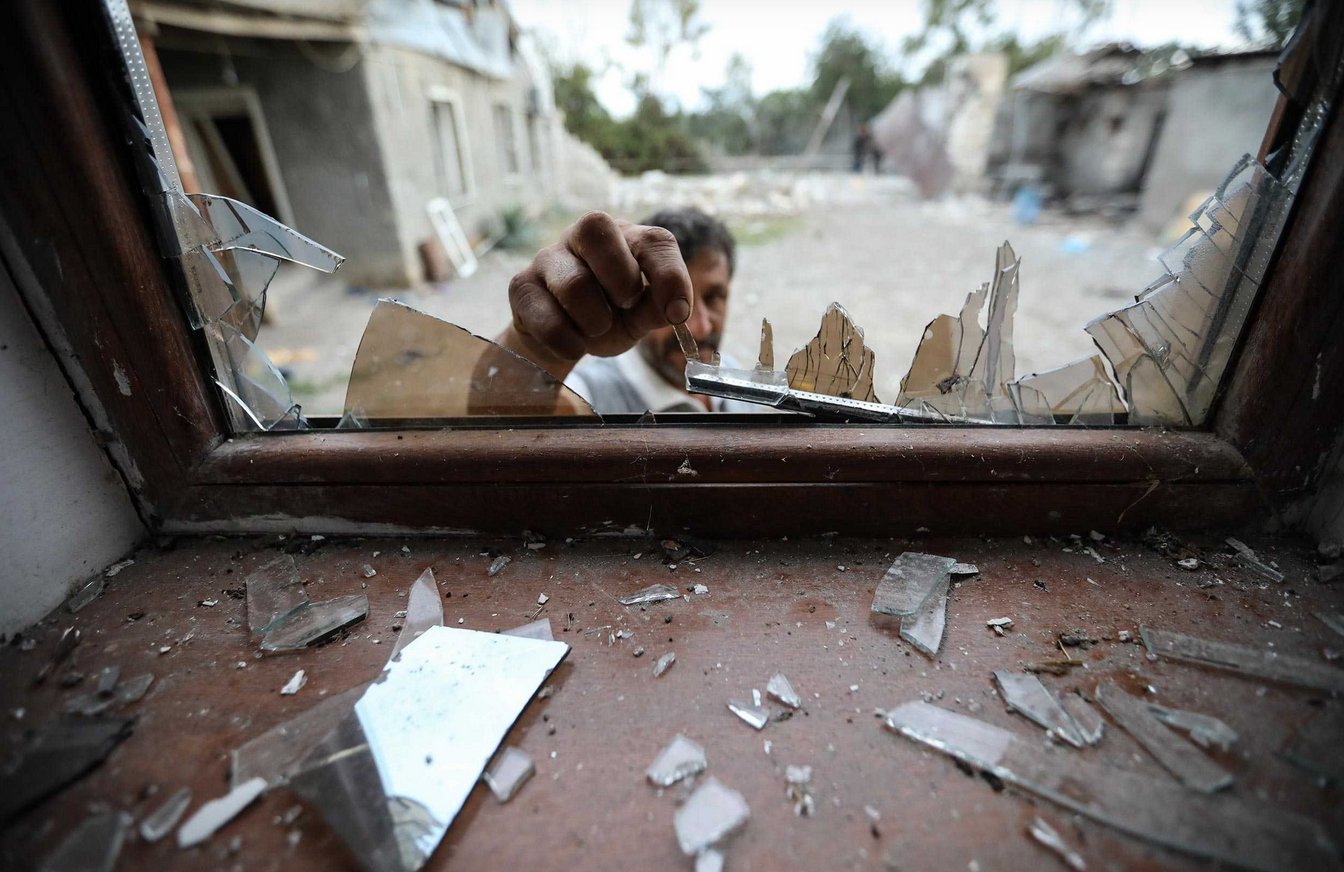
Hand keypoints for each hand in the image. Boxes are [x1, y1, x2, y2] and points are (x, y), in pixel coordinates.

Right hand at [502, 212, 692, 373]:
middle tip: (626, 306)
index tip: (677, 313)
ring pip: (574, 283)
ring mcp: (547, 257)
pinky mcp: (521, 286)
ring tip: (597, 329)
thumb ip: (659, 310)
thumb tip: (676, 311)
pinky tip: (574, 344)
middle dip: (621, 278)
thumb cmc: (611, 314)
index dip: (669, 276)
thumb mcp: (642, 314)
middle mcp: (581, 236)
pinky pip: (547, 318)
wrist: (564, 336)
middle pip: (596, 228)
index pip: (652, 240)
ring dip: (596, 320)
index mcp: (623, 237)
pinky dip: (569, 342)